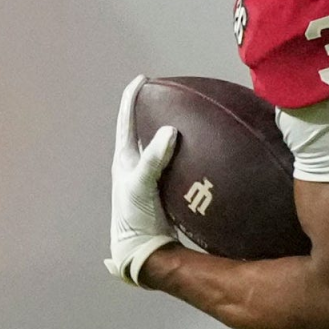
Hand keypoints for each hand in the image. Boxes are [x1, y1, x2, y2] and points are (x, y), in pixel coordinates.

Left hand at [106, 77, 180, 286]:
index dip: (132, 98)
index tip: (144, 79)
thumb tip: (171, 130)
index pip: (126, 120)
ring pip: (161, 146)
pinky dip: (187, 152)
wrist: (143, 249)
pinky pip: (178, 162)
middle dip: (154, 109)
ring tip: (189, 116)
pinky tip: (203, 151)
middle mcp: (136, 164)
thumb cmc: (134, 217)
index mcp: (124, 158)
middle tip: (170, 94)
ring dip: (171, 131)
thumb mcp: (140, 185)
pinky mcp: (166, 188)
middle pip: (143, 129)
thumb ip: (153, 158)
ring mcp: (151, 176)